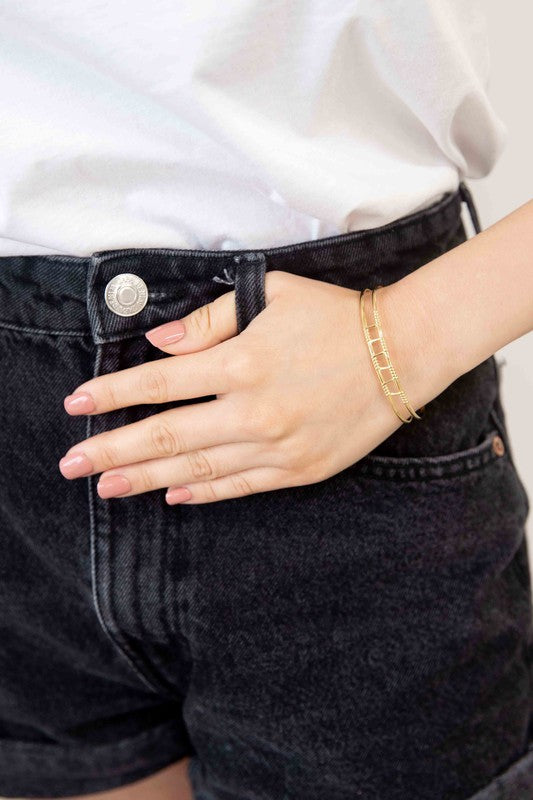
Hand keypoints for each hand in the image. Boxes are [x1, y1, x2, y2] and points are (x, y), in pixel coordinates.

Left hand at [58, 270, 443, 504]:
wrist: (401, 352)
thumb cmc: (334, 316)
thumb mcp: (270, 296)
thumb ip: (210, 321)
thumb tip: (160, 344)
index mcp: (242, 362)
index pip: (159, 384)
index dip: (112, 395)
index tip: (76, 406)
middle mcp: (254, 411)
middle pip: (167, 436)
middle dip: (113, 451)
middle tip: (72, 465)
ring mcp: (278, 447)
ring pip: (198, 469)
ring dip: (147, 480)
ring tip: (107, 488)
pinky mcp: (300, 469)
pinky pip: (241, 486)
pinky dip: (204, 493)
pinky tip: (173, 496)